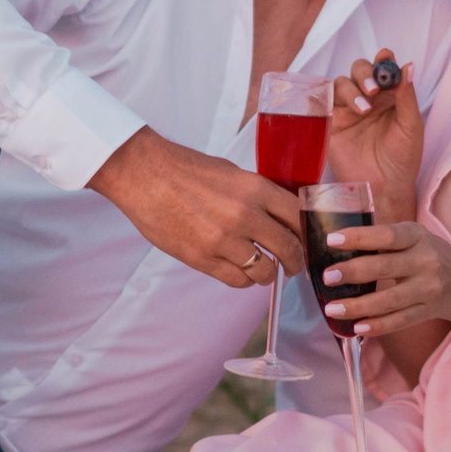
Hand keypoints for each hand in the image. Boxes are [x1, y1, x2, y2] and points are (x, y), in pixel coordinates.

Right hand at [88, 128, 304, 288]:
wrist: (143, 174)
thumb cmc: (184, 170)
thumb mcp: (231, 173)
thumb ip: (257, 195)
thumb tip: (279, 218)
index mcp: (255, 188)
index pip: (299, 218)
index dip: (307, 234)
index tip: (306, 243)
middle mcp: (245, 214)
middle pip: (289, 248)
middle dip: (296, 262)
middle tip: (293, 267)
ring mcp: (223, 239)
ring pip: (265, 271)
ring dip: (268, 274)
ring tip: (263, 271)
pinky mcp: (202, 257)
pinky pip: (237, 281)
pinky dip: (244, 280)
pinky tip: (240, 271)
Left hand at [309, 220, 450, 335]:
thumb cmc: (426, 253)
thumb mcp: (412, 236)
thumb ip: (382, 239)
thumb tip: (333, 245)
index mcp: (417, 236)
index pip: (386, 236)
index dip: (359, 237)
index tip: (331, 240)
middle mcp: (425, 261)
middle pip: (385, 268)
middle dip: (353, 272)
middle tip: (327, 277)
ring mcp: (428, 289)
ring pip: (389, 300)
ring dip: (357, 306)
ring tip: (332, 309)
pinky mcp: (427, 311)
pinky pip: (399, 321)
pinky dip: (377, 326)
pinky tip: (356, 327)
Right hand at [328, 49, 422, 220]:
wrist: (384, 189)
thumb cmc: (403, 159)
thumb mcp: (411, 126)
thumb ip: (407, 96)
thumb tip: (408, 65)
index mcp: (389, 97)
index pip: (383, 69)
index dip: (382, 59)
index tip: (385, 56)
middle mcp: (367, 99)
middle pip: (358, 70)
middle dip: (364, 74)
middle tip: (373, 89)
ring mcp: (347, 111)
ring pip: (340, 83)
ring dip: (351, 90)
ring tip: (364, 110)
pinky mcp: (330, 124)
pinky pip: (322, 102)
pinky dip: (324, 97)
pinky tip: (336, 106)